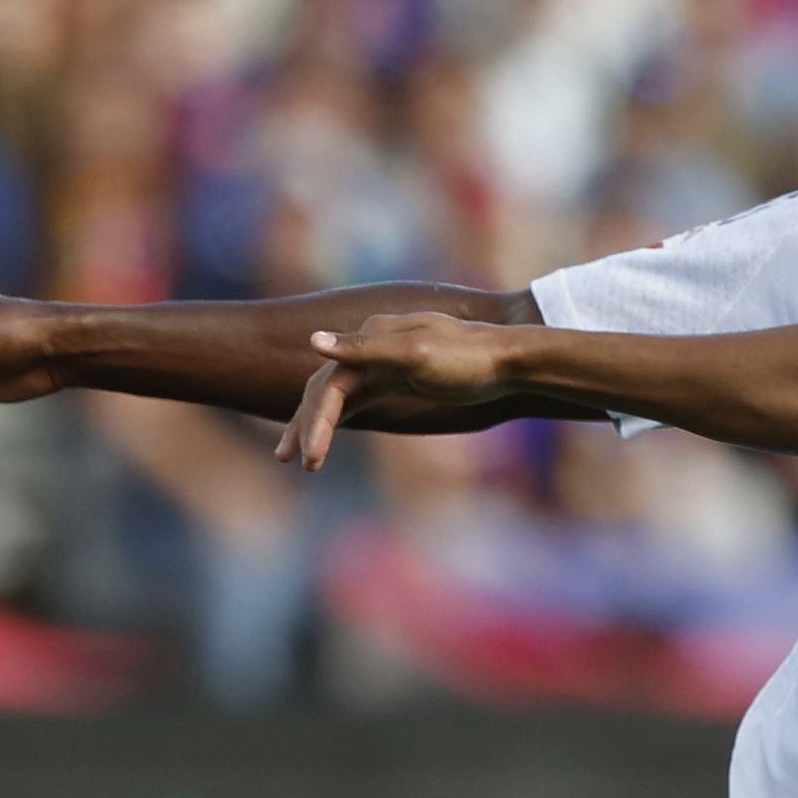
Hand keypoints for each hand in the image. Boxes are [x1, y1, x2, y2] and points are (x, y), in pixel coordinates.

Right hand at [278, 312, 524, 467]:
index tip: (311, 459)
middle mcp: (371, 346)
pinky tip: (329, 434)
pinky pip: (360, 398)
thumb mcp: (417, 354)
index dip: (317, 421)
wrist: (510, 361)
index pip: (331, 384)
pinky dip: (342, 416)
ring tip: (302, 458)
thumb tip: (313, 341)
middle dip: (305, 425)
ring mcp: (384, 362)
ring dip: (318, 423)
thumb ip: (365, 349)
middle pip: (327, 388)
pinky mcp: (399, 376)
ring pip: (340, 395)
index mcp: (370, 336)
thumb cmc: (468, 356)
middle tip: (287, 460)